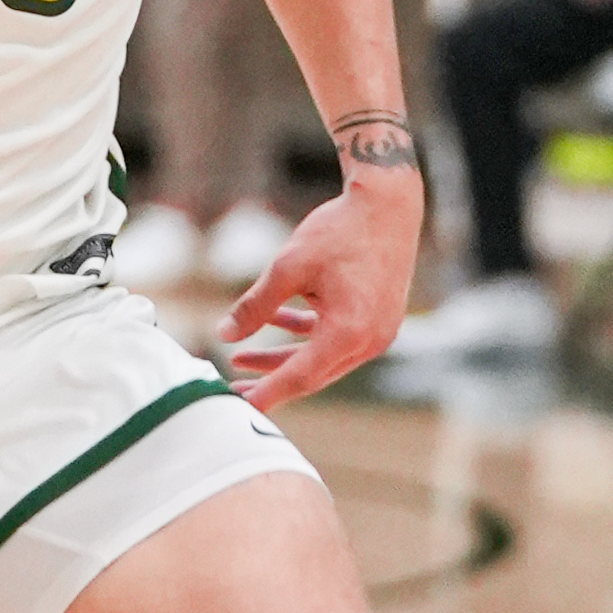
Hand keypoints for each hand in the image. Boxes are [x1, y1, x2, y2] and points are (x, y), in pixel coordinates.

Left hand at [219, 172, 420, 409]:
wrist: (388, 203)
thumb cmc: (340, 231)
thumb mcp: (288, 266)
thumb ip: (255, 306)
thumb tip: (224, 335)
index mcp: (349, 332)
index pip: (299, 376)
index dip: (267, 394)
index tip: (239, 410)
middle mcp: (369, 341)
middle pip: (311, 374)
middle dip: (269, 380)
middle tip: (231, 389)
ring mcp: (377, 333)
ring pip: (321, 357)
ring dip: (283, 356)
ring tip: (239, 356)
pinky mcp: (377, 320)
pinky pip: (335, 339)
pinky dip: (305, 334)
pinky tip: (275, 320)